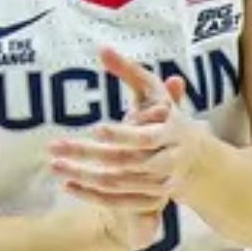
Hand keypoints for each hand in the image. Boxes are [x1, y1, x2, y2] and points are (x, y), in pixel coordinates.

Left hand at [47, 46, 209, 217]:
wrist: (195, 160)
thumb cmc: (166, 118)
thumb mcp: (153, 92)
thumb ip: (130, 72)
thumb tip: (102, 48)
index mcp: (170, 132)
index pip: (144, 138)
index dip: (120, 135)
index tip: (94, 129)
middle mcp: (167, 161)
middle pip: (124, 162)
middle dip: (88, 154)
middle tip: (56, 146)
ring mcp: (159, 185)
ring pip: (117, 184)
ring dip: (83, 175)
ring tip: (55, 164)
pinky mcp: (149, 201)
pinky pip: (117, 202)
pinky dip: (91, 195)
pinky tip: (67, 186)